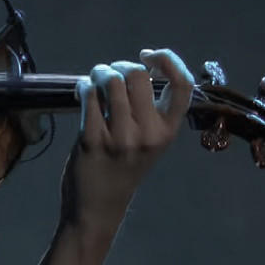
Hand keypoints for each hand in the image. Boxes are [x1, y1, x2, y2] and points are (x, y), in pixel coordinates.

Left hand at [60, 48, 194, 226]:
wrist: (98, 207)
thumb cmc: (123, 169)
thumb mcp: (149, 142)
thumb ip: (149, 110)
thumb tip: (138, 68)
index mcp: (167, 132)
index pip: (183, 86)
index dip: (168, 60)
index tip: (149, 57)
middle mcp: (148, 134)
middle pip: (138, 75)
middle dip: (120, 66)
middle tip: (110, 74)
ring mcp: (120, 137)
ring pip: (110, 81)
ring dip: (98, 72)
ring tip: (93, 81)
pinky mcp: (92, 139)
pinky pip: (88, 96)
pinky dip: (83, 87)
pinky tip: (82, 93)